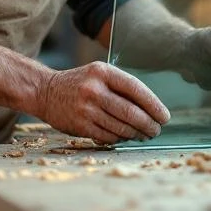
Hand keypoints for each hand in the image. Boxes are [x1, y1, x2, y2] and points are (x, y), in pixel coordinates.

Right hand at [37, 61, 169, 143]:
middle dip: (149, 124)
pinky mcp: (80, 126)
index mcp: (103, 72)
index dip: (154, 105)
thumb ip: (122, 87)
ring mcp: (86, 109)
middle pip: (131, 112)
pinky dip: (120, 138)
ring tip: (144, 135)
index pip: (136, 89)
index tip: (164, 116)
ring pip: (121, 127)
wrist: (46, 91)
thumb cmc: (80, 83)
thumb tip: (151, 108)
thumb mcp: (100, 75)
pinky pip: (108, 136)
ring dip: (136, 134)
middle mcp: (95, 89)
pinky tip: (125, 137)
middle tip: (156, 130)